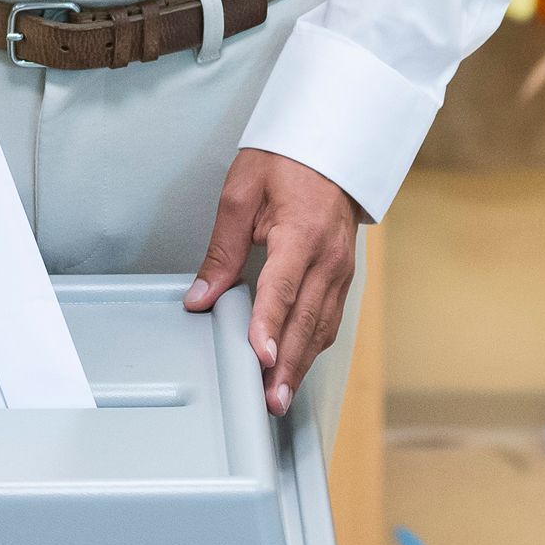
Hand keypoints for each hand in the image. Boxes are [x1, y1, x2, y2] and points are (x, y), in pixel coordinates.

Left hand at [187, 150, 361, 416]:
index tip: (259, 357)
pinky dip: (313, 347)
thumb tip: (201, 297)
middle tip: (269, 399)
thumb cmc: (289, 160)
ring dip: (301, 364)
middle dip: (288, 365)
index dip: (269, 326)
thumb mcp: (241, 193)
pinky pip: (330, 318)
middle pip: (306, 320)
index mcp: (301, 233)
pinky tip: (296, 366)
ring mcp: (341, 269)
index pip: (283, 288)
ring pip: (322, 327)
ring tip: (279, 396)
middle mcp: (328, 257)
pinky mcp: (343, 276)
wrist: (333, 144)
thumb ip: (221, 251)